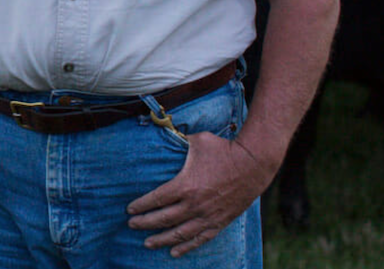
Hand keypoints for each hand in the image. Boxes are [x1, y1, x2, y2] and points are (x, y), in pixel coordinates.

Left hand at [126, 132, 276, 257]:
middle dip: (144, 223)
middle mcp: (194, 204)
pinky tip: (174, 253)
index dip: (141, 206)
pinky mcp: (220, 222)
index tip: (129, 210)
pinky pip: (200, 239)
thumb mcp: (197, 141)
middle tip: (131, 225)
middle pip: (163, 219)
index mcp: (185, 185)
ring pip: (180, 233)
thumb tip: (161, 131)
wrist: (254, 163)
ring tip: (147, 243)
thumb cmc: (224, 149)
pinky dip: (186, 247)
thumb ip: (177, 141)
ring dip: (161, 239)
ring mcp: (208, 215)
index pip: (156, 200)